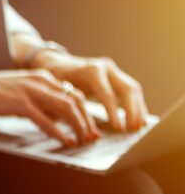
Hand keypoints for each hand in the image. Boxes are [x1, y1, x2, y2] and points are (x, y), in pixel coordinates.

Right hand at [0, 69, 97, 145]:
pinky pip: (46, 120)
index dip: (86, 111)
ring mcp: (32, 91)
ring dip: (79, 126)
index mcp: (42, 77)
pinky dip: (59, 132)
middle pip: (76, 100)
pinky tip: (65, 141)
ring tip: (83, 141)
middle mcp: (42, 81)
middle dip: (88, 120)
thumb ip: (37, 100)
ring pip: (67, 108)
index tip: (90, 126)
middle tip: (92, 137)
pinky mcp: (20, 104)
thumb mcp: (19, 91)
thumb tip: (52, 117)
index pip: (73, 93)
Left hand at [29, 51, 147, 131]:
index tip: (118, 129)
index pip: (107, 94)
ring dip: (138, 108)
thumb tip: (66, 125)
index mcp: (92, 71)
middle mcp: (106, 68)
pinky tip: (139, 119)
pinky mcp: (116, 77)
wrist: (57, 64)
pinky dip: (136, 104)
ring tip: (140, 126)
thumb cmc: (53, 80)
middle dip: (132, 110)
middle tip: (133, 129)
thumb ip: (63, 103)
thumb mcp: (55, 90)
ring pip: (133, 89)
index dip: (114, 112)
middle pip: (127, 89)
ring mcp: (113, 71)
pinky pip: (131, 91)